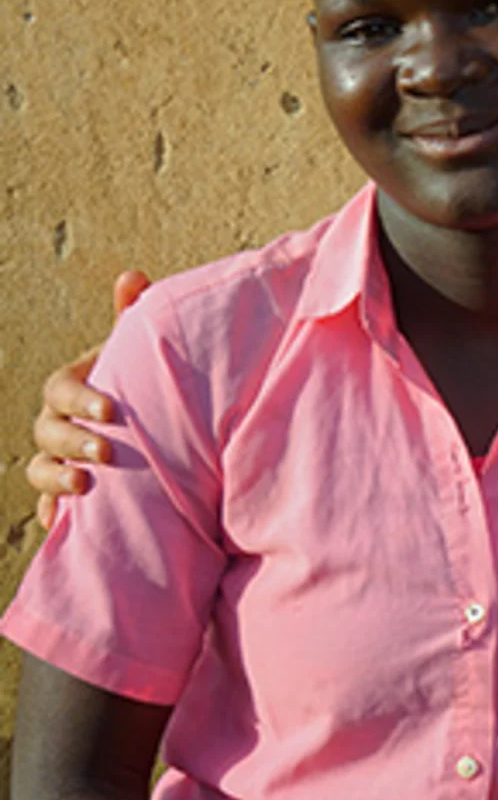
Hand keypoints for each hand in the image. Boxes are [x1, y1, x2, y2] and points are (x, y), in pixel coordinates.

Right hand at [28, 270, 149, 527]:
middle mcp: (58, 422)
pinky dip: (53, 513)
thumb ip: (134, 316)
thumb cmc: (144, 381)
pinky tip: (61, 523)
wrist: (157, 427)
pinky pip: (49, 505)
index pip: (59, 388)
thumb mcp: (140, 351)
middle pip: (47, 431)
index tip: (111, 410)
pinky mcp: (68, 491)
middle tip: (107, 453)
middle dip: (72, 442)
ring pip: (39, 469)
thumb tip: (132, 276)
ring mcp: (58, 457)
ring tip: (84, 487)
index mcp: (73, 385)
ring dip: (55, 478)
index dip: (80, 399)